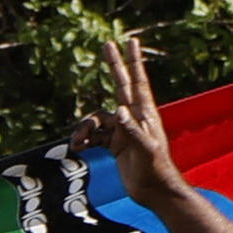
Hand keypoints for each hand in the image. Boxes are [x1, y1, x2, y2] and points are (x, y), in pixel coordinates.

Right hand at [82, 30, 194, 212]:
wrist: (153, 191)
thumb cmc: (155, 169)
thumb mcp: (145, 149)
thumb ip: (132, 130)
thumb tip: (119, 111)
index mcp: (144, 114)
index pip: (138, 81)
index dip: (134, 61)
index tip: (131, 41)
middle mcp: (133, 118)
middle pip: (120, 85)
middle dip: (113, 66)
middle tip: (107, 44)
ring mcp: (123, 130)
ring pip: (98, 118)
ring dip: (85, 127)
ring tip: (77, 141)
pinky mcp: (115, 144)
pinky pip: (94, 135)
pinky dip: (85, 139)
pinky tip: (78, 147)